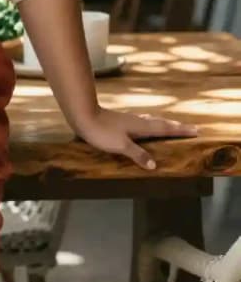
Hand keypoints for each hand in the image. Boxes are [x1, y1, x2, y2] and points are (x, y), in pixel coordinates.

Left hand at [75, 106, 196, 170]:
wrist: (83, 116)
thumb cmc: (102, 131)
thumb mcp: (121, 146)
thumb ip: (138, 154)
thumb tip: (154, 165)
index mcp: (142, 127)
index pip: (166, 129)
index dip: (181, 131)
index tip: (196, 131)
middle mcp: (138, 122)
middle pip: (162, 123)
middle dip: (177, 127)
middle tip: (190, 128)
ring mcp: (130, 120)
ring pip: (152, 121)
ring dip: (164, 124)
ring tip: (171, 126)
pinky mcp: (121, 121)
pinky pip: (142, 122)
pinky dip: (150, 124)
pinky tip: (144, 125)